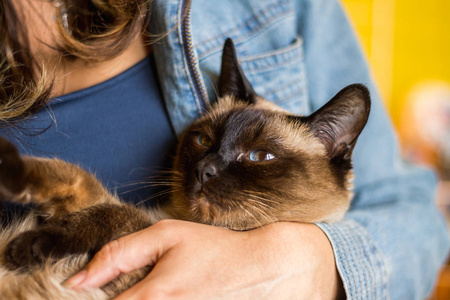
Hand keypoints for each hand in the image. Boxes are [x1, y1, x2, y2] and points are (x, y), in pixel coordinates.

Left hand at [65, 220, 343, 298]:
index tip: (102, 289)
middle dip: (120, 298)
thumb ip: (117, 254)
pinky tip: (174, 294)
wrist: (261, 268)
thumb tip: (78, 280)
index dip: (93, 299)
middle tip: (139, 284)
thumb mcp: (166, 236)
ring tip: (164, 288)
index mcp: (151, 299)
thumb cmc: (215, 249)